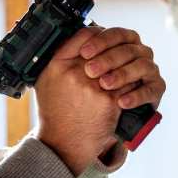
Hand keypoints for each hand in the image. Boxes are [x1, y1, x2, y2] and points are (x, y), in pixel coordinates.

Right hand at [33, 27, 120, 175]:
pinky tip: (129, 87)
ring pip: (121, 64)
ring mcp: (94, 86)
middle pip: (105, 48)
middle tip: (118, 52)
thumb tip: (76, 41)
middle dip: (114, 49)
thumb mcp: (46, 81)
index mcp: (59, 64)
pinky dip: (131, 84)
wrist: (63, 143)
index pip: (84, 35)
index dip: (98, 34)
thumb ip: (60, 59)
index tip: (102, 36)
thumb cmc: (55, 113)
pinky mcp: (110, 100)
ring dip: (125, 66)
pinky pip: (129, 83)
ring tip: (124, 72)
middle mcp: (76, 72)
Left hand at [79, 27, 164, 110]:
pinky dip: (136, 96)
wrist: (103, 113)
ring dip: (122, 75)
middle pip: (127, 49)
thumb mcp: (80, 66)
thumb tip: (74, 38)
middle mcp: (139, 51)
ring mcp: (149, 69)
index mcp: (123, 40)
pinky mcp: (156, 88)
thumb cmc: (92, 85)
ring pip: (141, 66)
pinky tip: (121, 102)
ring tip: (105, 85)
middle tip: (90, 70)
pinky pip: (150, 90)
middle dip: (108, 59)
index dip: (100, 41)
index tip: (84, 52)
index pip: (115, 34)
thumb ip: (77, 49)